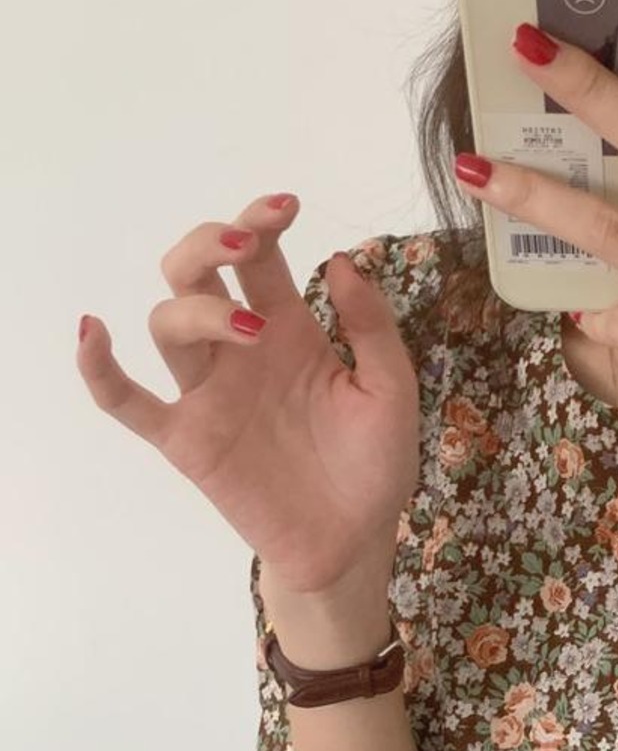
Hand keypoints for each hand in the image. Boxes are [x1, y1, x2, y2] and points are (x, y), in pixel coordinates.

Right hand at [77, 198, 420, 614]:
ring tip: (251, 328)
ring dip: (198, 309)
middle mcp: (240, 351)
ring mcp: (208, 393)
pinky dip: (99, 370)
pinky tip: (92, 333)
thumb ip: (371, 327)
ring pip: (168, 324)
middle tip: (247, 244)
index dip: (260, 220)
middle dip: (210, 244)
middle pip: (196, 274)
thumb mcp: (392, 389)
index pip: (257, 258)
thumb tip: (341, 261)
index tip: (285, 207)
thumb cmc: (373, 467)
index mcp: (288, 330)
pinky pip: (127, 402)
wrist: (354, 544)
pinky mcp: (186, 440)